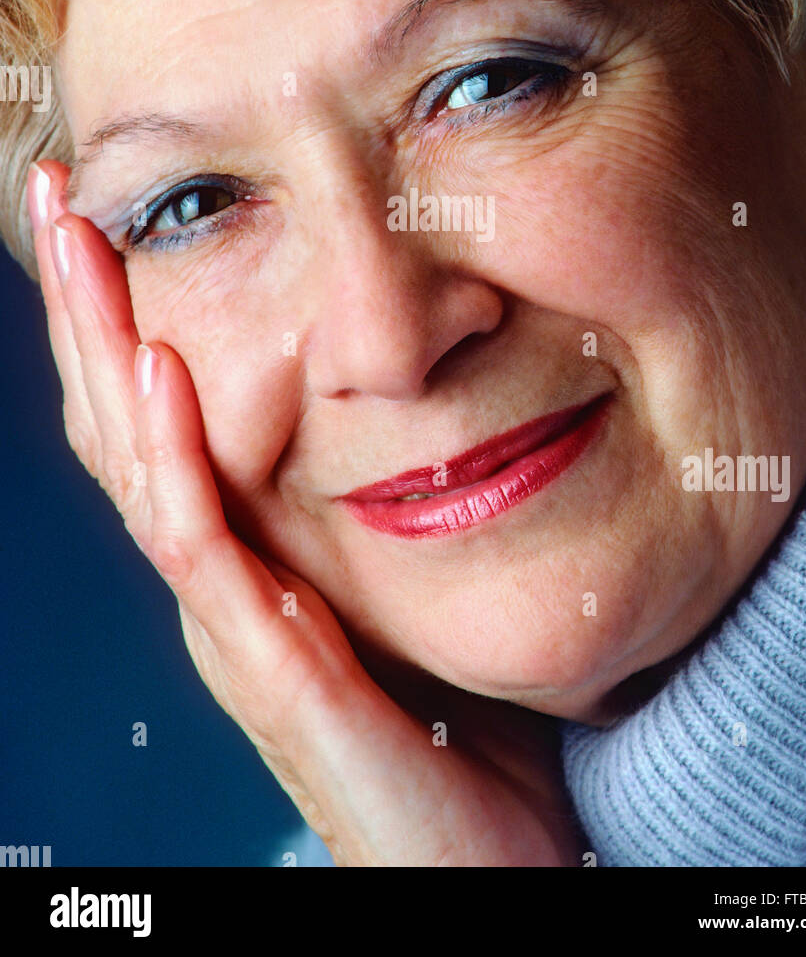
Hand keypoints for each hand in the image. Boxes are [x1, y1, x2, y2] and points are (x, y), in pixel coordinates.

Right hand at [27, 159, 584, 866]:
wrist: (488, 873)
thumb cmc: (451, 741)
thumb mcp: (399, 599)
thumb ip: (368, 522)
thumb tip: (390, 414)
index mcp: (246, 566)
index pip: (161, 423)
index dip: (122, 319)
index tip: (101, 212)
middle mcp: (221, 592)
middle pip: (127, 429)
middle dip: (88, 309)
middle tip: (56, 193)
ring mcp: (236, 634)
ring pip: (145, 472)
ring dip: (108, 353)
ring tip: (86, 248)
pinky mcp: (282, 675)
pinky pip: (211, 553)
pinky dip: (176, 458)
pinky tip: (162, 375)